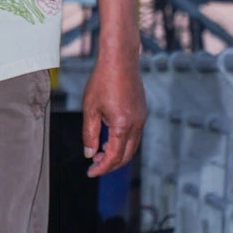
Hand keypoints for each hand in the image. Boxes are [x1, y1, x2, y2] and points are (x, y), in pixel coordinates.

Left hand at [82, 52, 146, 177]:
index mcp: (122, 125)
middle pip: (126, 156)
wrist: (120, 60)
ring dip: (117, 154)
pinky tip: (109, 138)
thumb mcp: (90, 109)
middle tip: (94, 166)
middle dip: (110, 165)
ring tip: (99, 153)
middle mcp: (136, 124)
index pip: (114, 157)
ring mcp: (142, 118)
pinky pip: (134, 135)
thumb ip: (89, 134)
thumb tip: (90, 154)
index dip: (102, 168)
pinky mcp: (142, 112)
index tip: (90, 173)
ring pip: (132, 146)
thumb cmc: (103, 81)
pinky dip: (123, 142)